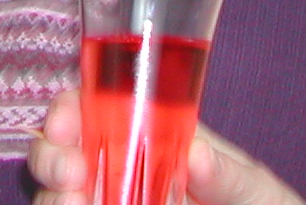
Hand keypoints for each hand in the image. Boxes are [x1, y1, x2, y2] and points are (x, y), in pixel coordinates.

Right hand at [28, 88, 305, 204]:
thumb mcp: (254, 188)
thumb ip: (229, 174)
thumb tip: (196, 156)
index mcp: (150, 137)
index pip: (91, 110)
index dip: (67, 111)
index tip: (65, 124)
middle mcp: (121, 171)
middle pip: (60, 154)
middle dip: (51, 158)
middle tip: (72, 176)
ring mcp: (116, 201)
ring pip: (55, 197)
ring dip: (53, 199)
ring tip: (78, 204)